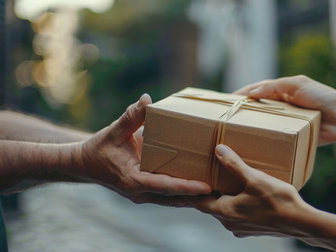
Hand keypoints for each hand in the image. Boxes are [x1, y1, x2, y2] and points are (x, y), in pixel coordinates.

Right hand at [78, 94, 210, 205]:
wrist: (84, 164)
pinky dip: (183, 194)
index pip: (164, 186)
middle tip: (221, 191)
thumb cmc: (98, 148)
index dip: (186, 187)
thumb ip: (130, 117)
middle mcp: (139, 192)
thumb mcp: (113, 132)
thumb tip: (146, 99)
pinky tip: (199, 188)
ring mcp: (143, 196)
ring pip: (172, 201)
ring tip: (216, 192)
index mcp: (133, 179)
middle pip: (174, 198)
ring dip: (192, 198)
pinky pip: (168, 197)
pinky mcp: (145, 194)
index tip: (206, 188)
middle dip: (196, 197)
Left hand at [192, 144, 312, 237]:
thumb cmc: (278, 201)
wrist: (302, 222)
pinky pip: (238, 214)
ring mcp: (241, 228)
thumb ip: (234, 164)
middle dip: (208, 191)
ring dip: (223, 197)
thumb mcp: (254, 178)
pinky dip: (236, 203)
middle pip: (211, 205)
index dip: (190, 191)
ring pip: (225, 210)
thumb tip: (218, 150)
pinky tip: (245, 193)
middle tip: (204, 175)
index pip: (198, 202)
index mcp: (225, 211)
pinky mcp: (252, 229)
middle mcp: (230, 223)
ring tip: (224, 181)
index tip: (182, 181)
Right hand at [235, 75, 335, 144]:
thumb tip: (252, 93)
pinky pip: (276, 136)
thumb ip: (274, 86)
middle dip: (243, 112)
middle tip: (227, 118)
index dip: (242, 95)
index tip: (226, 101)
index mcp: (282, 90)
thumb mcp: (297, 85)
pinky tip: (255, 143)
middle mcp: (282, 105)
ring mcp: (287, 120)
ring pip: (265, 123)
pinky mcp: (292, 134)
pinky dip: (266, 138)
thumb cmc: (322, 96)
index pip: (257, 90)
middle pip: (258, 108)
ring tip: (236, 132)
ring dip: (253, 126)